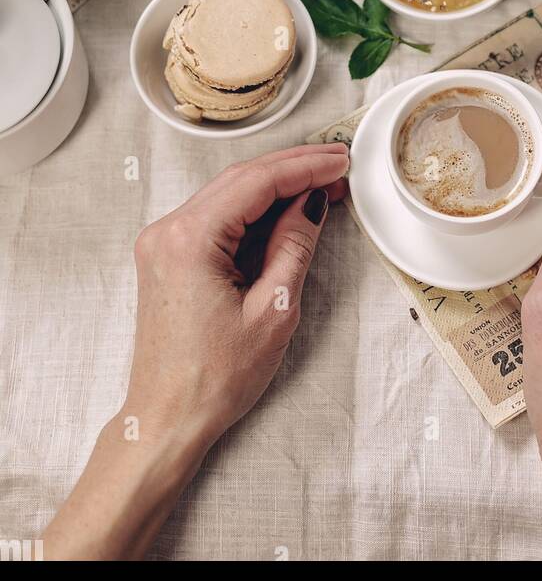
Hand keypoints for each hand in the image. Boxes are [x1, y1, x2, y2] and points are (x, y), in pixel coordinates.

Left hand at [125, 142, 348, 449]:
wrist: (167, 420)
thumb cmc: (214, 379)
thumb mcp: (273, 310)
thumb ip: (294, 246)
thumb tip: (311, 203)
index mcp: (189, 239)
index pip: (256, 181)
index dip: (304, 167)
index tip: (338, 161)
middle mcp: (168, 231)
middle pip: (240, 179)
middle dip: (292, 169)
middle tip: (337, 165)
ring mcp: (163, 242)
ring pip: (228, 195)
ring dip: (274, 188)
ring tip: (320, 186)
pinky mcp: (168, 257)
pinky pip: (216, 218)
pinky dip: (253, 212)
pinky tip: (285, 212)